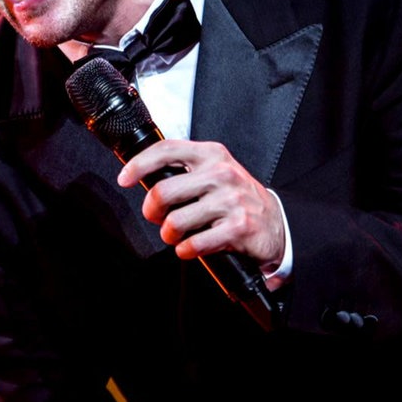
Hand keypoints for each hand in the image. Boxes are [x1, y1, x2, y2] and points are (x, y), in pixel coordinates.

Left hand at [117, 139, 285, 276]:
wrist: (276, 223)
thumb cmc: (236, 198)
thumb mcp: (214, 172)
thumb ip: (185, 171)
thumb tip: (143, 177)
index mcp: (211, 154)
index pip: (166, 150)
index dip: (139, 164)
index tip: (125, 178)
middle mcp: (221, 173)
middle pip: (163, 191)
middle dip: (151, 211)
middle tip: (156, 217)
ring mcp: (231, 200)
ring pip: (175, 222)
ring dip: (169, 235)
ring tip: (177, 235)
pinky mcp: (238, 227)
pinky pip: (194, 244)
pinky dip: (185, 251)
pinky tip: (191, 248)